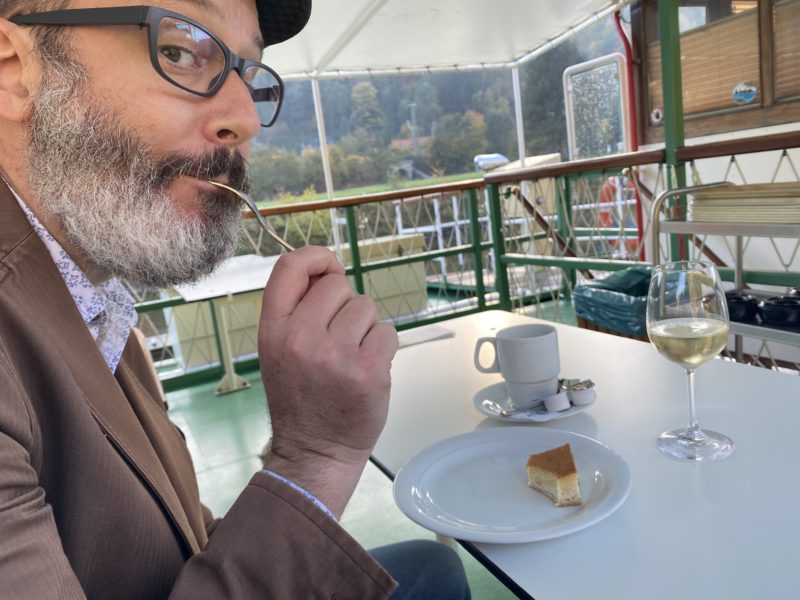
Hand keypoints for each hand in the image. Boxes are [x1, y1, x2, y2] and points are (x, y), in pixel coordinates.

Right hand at [258, 246, 397, 515]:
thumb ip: (296, 311)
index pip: (289, 267)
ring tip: (351, 358)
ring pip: (366, 307)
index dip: (315, 258)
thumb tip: (328, 271)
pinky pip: (387, 331)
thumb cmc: (301, 398)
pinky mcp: (369, 370)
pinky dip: (383, 347)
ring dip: (365, 328)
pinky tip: (367, 370)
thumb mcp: (278, 351)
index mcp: (273, 330)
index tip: (328, 270)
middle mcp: (300, 337)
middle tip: (338, 339)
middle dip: (344, 306)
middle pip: (337, 285)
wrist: (315, 453)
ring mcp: (336, 354)